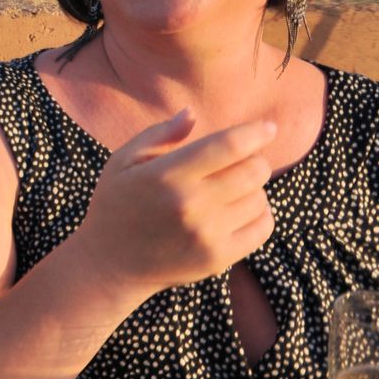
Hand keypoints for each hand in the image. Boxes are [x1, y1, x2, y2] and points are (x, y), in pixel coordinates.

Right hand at [74, 110, 276, 297]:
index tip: (269, 127)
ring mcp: (206, 235)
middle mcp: (190, 204)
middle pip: (254, 171)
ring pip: (260, 198)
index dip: (255, 133)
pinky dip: (260, 213)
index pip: (228, 146)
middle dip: (254, 160)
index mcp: (167, 175)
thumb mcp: (123, 161)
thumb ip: (159, 134)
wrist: (109, 264)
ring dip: (252, 188)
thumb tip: (191, 113)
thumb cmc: (116, 204)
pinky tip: (241, 209)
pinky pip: (262, 227)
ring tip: (230, 190)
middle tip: (239, 163)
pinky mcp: (217, 258)